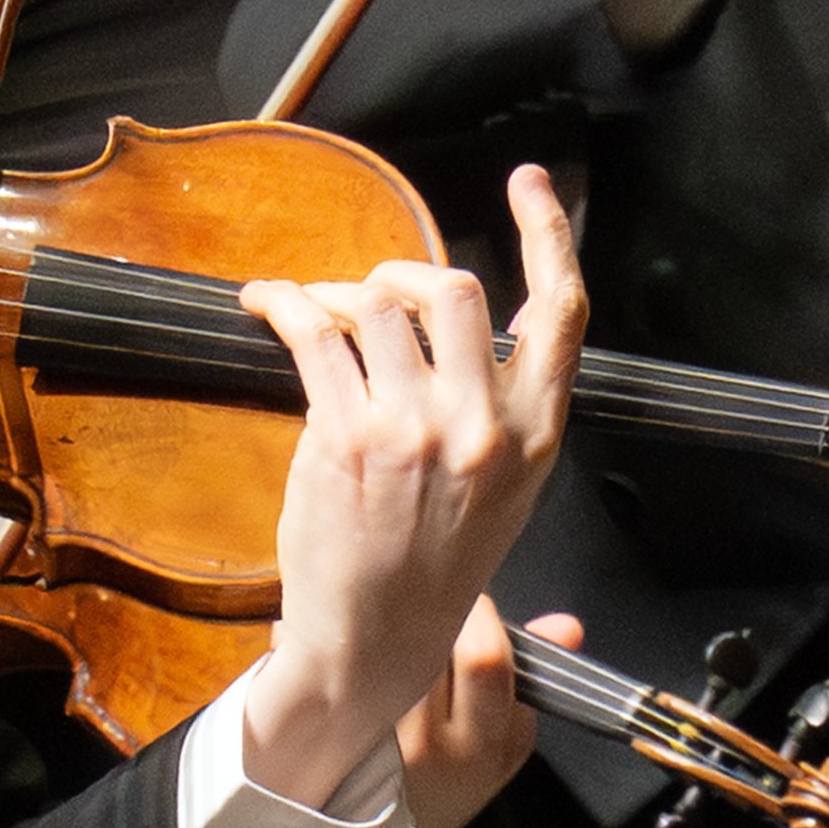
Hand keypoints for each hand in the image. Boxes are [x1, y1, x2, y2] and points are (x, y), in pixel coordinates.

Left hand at [237, 163, 578, 812]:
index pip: (559, 314)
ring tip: (321, 318)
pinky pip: (315, 331)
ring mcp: (413, 429)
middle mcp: (481, 427)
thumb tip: (451, 323)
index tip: (529, 186)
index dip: (548, 235)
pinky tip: (269, 304)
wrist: (377, 642)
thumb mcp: (500, 487)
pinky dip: (284, 303)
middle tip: (373, 294)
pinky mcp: (345, 435)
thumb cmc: (432, 566)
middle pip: (452, 288)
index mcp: (534, 436)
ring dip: (342, 296)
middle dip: (402, 274)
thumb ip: (493, 404)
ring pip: (380, 303)